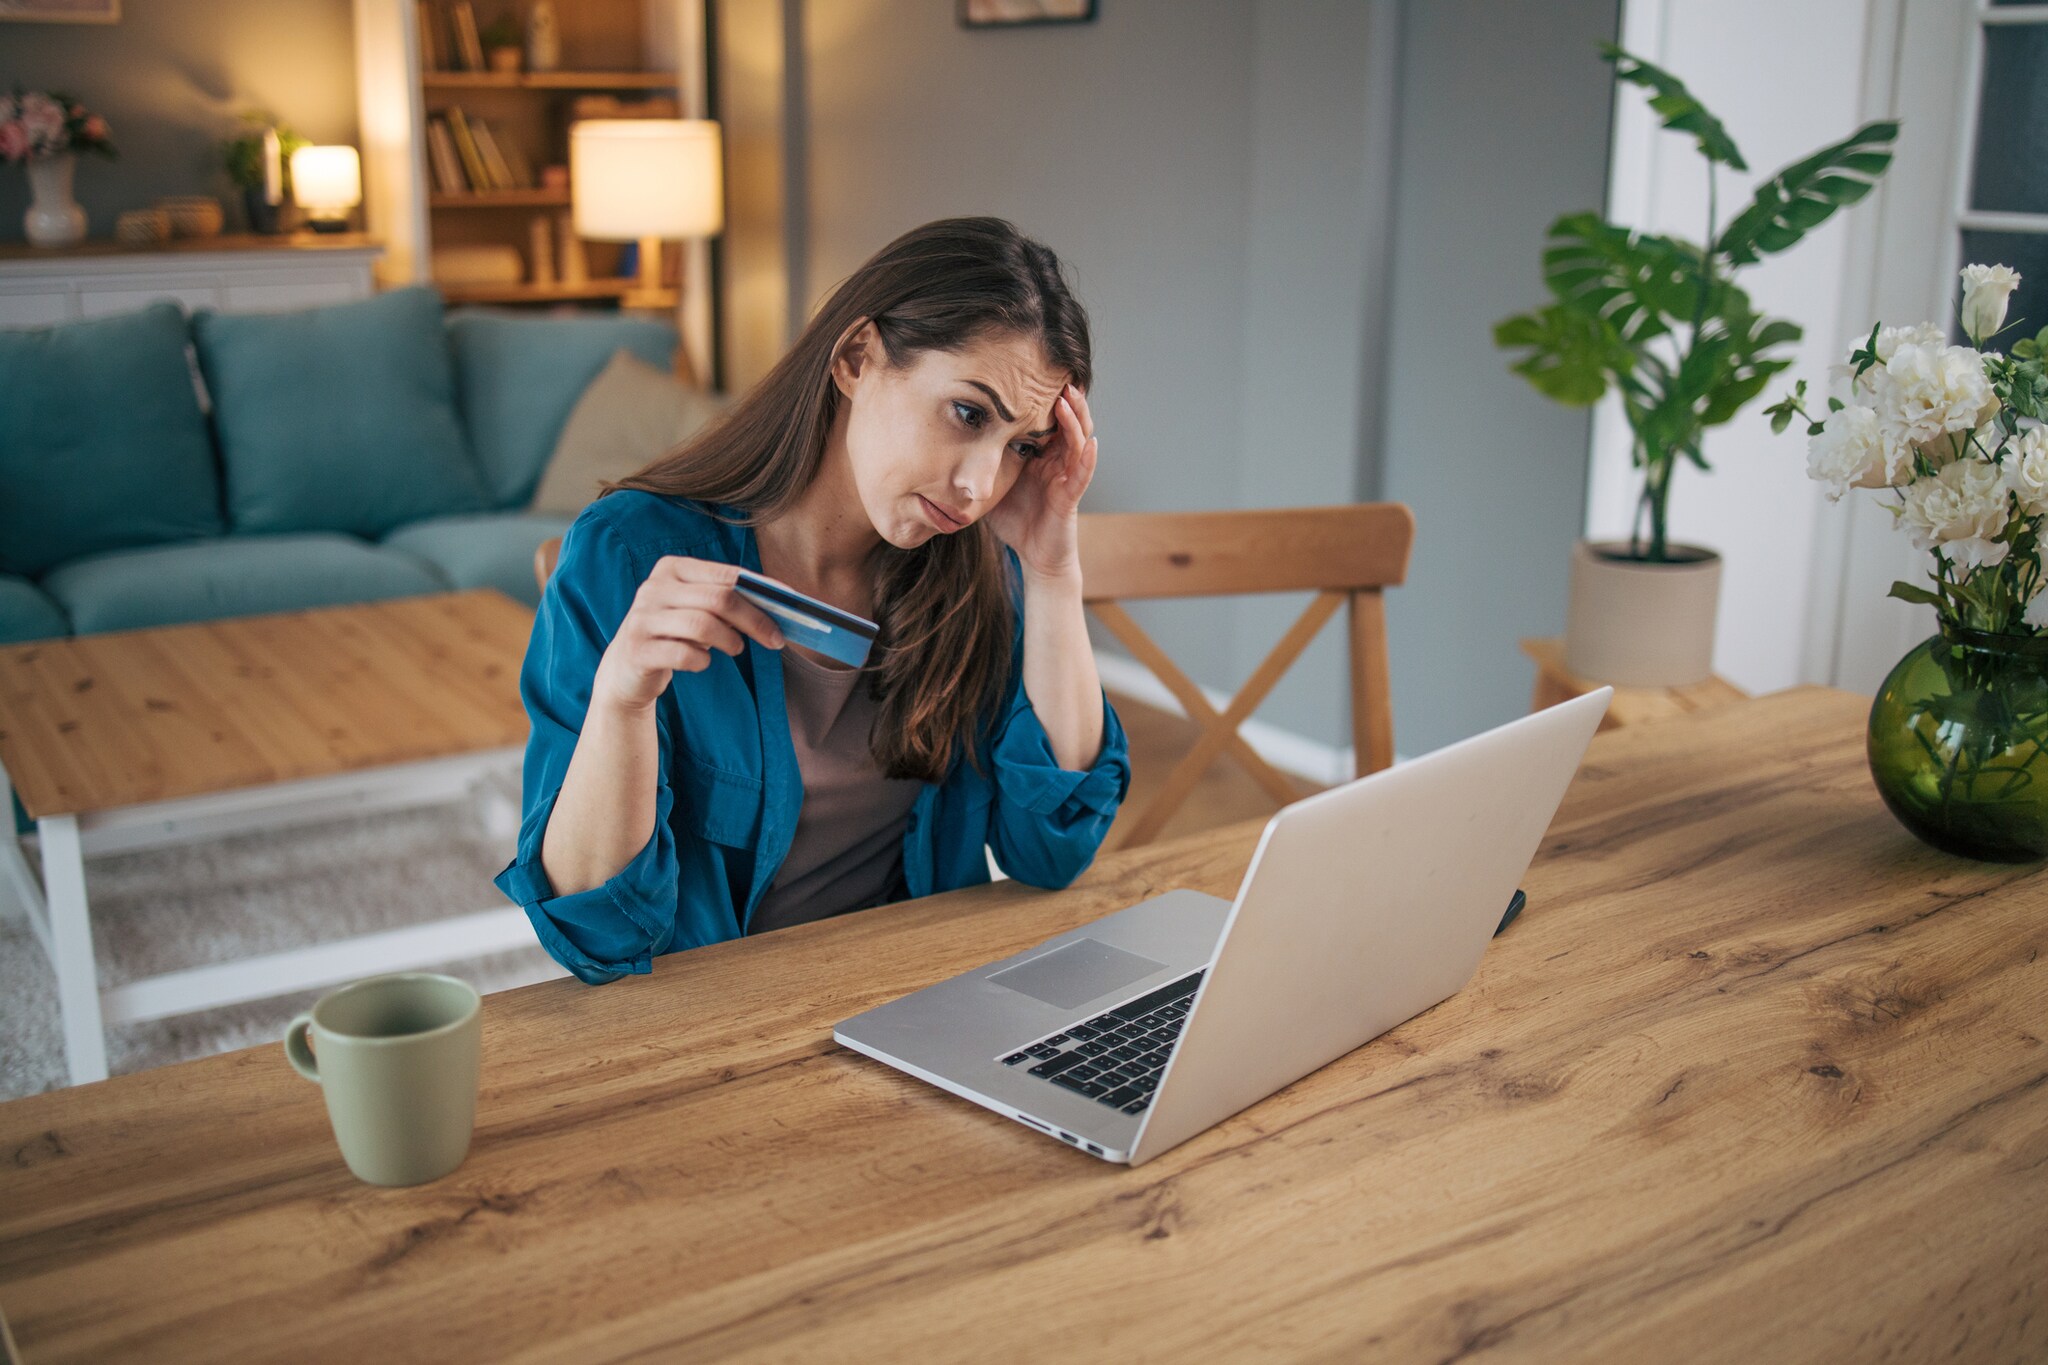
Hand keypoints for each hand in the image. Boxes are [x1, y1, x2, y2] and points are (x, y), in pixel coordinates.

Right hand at [592, 557, 782, 714]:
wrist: (626, 668)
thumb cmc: (674, 634)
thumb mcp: (697, 610)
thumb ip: (728, 601)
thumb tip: (778, 603)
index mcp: (672, 568)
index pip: (727, 575)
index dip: (763, 591)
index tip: (789, 607)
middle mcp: (654, 588)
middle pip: (719, 599)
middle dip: (755, 620)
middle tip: (775, 639)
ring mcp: (642, 618)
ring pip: (702, 625)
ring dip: (730, 641)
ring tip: (736, 648)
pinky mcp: (637, 649)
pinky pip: (683, 654)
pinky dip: (701, 660)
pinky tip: (702, 662)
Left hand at [985, 381, 1097, 583]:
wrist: (1033, 556)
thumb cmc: (1015, 521)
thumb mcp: (991, 484)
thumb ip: (978, 465)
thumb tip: (943, 446)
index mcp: (1040, 456)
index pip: (1046, 420)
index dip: (1044, 399)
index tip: (1034, 374)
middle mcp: (1057, 461)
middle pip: (1068, 422)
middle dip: (1066, 399)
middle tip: (1058, 375)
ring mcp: (1067, 477)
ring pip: (1079, 441)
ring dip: (1076, 419)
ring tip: (1070, 398)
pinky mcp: (1072, 496)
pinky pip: (1083, 473)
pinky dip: (1089, 457)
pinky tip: (1091, 443)